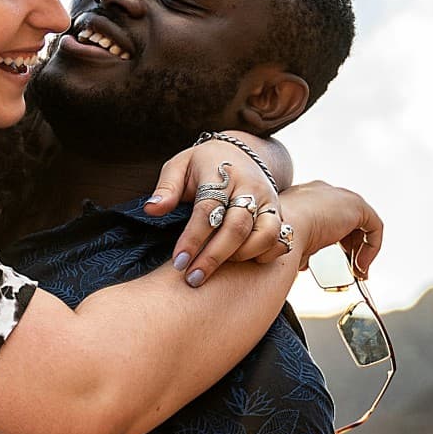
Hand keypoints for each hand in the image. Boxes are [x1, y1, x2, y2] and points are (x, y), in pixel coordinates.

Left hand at [146, 135, 291, 287]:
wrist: (240, 155)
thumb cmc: (202, 165)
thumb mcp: (179, 166)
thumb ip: (166, 187)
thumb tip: (151, 209)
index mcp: (222, 174)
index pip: (208, 209)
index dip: (193, 238)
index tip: (178, 262)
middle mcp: (250, 188)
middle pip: (237, 227)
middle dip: (214, 257)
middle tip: (192, 278)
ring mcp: (269, 201)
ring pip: (265, 235)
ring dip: (240, 258)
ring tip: (216, 269)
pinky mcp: (279, 214)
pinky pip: (280, 241)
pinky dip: (265, 256)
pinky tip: (242, 264)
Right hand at [275, 181, 384, 279]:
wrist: (276, 233)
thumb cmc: (272, 241)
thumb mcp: (285, 244)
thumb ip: (298, 248)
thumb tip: (303, 263)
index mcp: (302, 197)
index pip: (324, 217)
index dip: (330, 241)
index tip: (329, 262)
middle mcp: (322, 191)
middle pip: (344, 219)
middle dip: (349, 245)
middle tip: (348, 267)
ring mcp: (340, 196)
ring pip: (360, 224)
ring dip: (360, 249)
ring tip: (355, 270)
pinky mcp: (356, 206)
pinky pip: (374, 227)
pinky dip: (371, 248)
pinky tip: (360, 265)